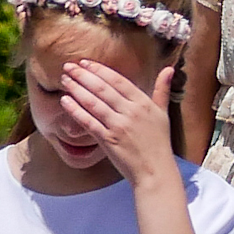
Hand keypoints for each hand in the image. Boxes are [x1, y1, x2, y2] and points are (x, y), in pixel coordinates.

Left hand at [56, 54, 182, 186]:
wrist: (155, 171)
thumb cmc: (159, 143)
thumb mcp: (163, 113)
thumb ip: (162, 90)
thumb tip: (169, 68)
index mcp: (143, 103)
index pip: (118, 80)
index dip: (99, 70)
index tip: (85, 62)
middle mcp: (130, 112)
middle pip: (102, 88)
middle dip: (83, 75)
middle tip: (68, 66)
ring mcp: (119, 126)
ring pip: (93, 103)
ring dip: (77, 89)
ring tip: (64, 80)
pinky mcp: (108, 140)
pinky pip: (88, 122)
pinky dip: (75, 110)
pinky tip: (65, 101)